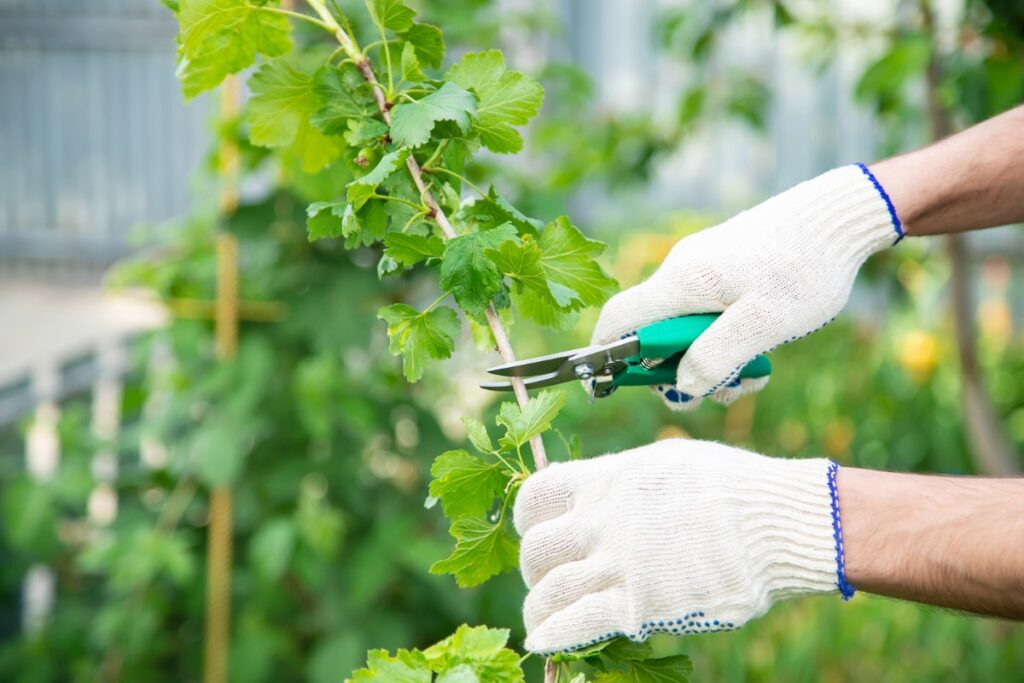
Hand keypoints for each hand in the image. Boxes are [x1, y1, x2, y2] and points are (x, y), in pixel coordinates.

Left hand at [513, 439, 849, 654]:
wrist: (773, 522)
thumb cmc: (731, 487)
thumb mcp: (665, 463)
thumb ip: (624, 482)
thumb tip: (605, 492)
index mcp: (606, 481)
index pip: (536, 496)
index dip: (528, 518)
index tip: (534, 529)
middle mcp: (601, 521)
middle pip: (537, 550)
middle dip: (535, 568)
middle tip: (546, 578)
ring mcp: (617, 565)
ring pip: (548, 592)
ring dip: (539, 608)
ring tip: (539, 619)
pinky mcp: (637, 607)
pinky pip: (575, 624)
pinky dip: (552, 636)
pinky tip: (542, 643)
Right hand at [592, 164, 900, 408]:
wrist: (841, 215)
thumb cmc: (807, 267)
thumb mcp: (765, 323)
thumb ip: (718, 356)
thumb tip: (683, 385)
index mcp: (683, 281)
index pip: (618, 319)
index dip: (604, 355)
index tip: (606, 388)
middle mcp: (682, 270)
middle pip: (652, 332)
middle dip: (679, 371)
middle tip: (726, 391)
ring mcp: (702, 266)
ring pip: (683, 326)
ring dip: (711, 358)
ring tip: (757, 373)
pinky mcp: (723, 267)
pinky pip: (705, 311)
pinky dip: (724, 337)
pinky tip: (760, 346)